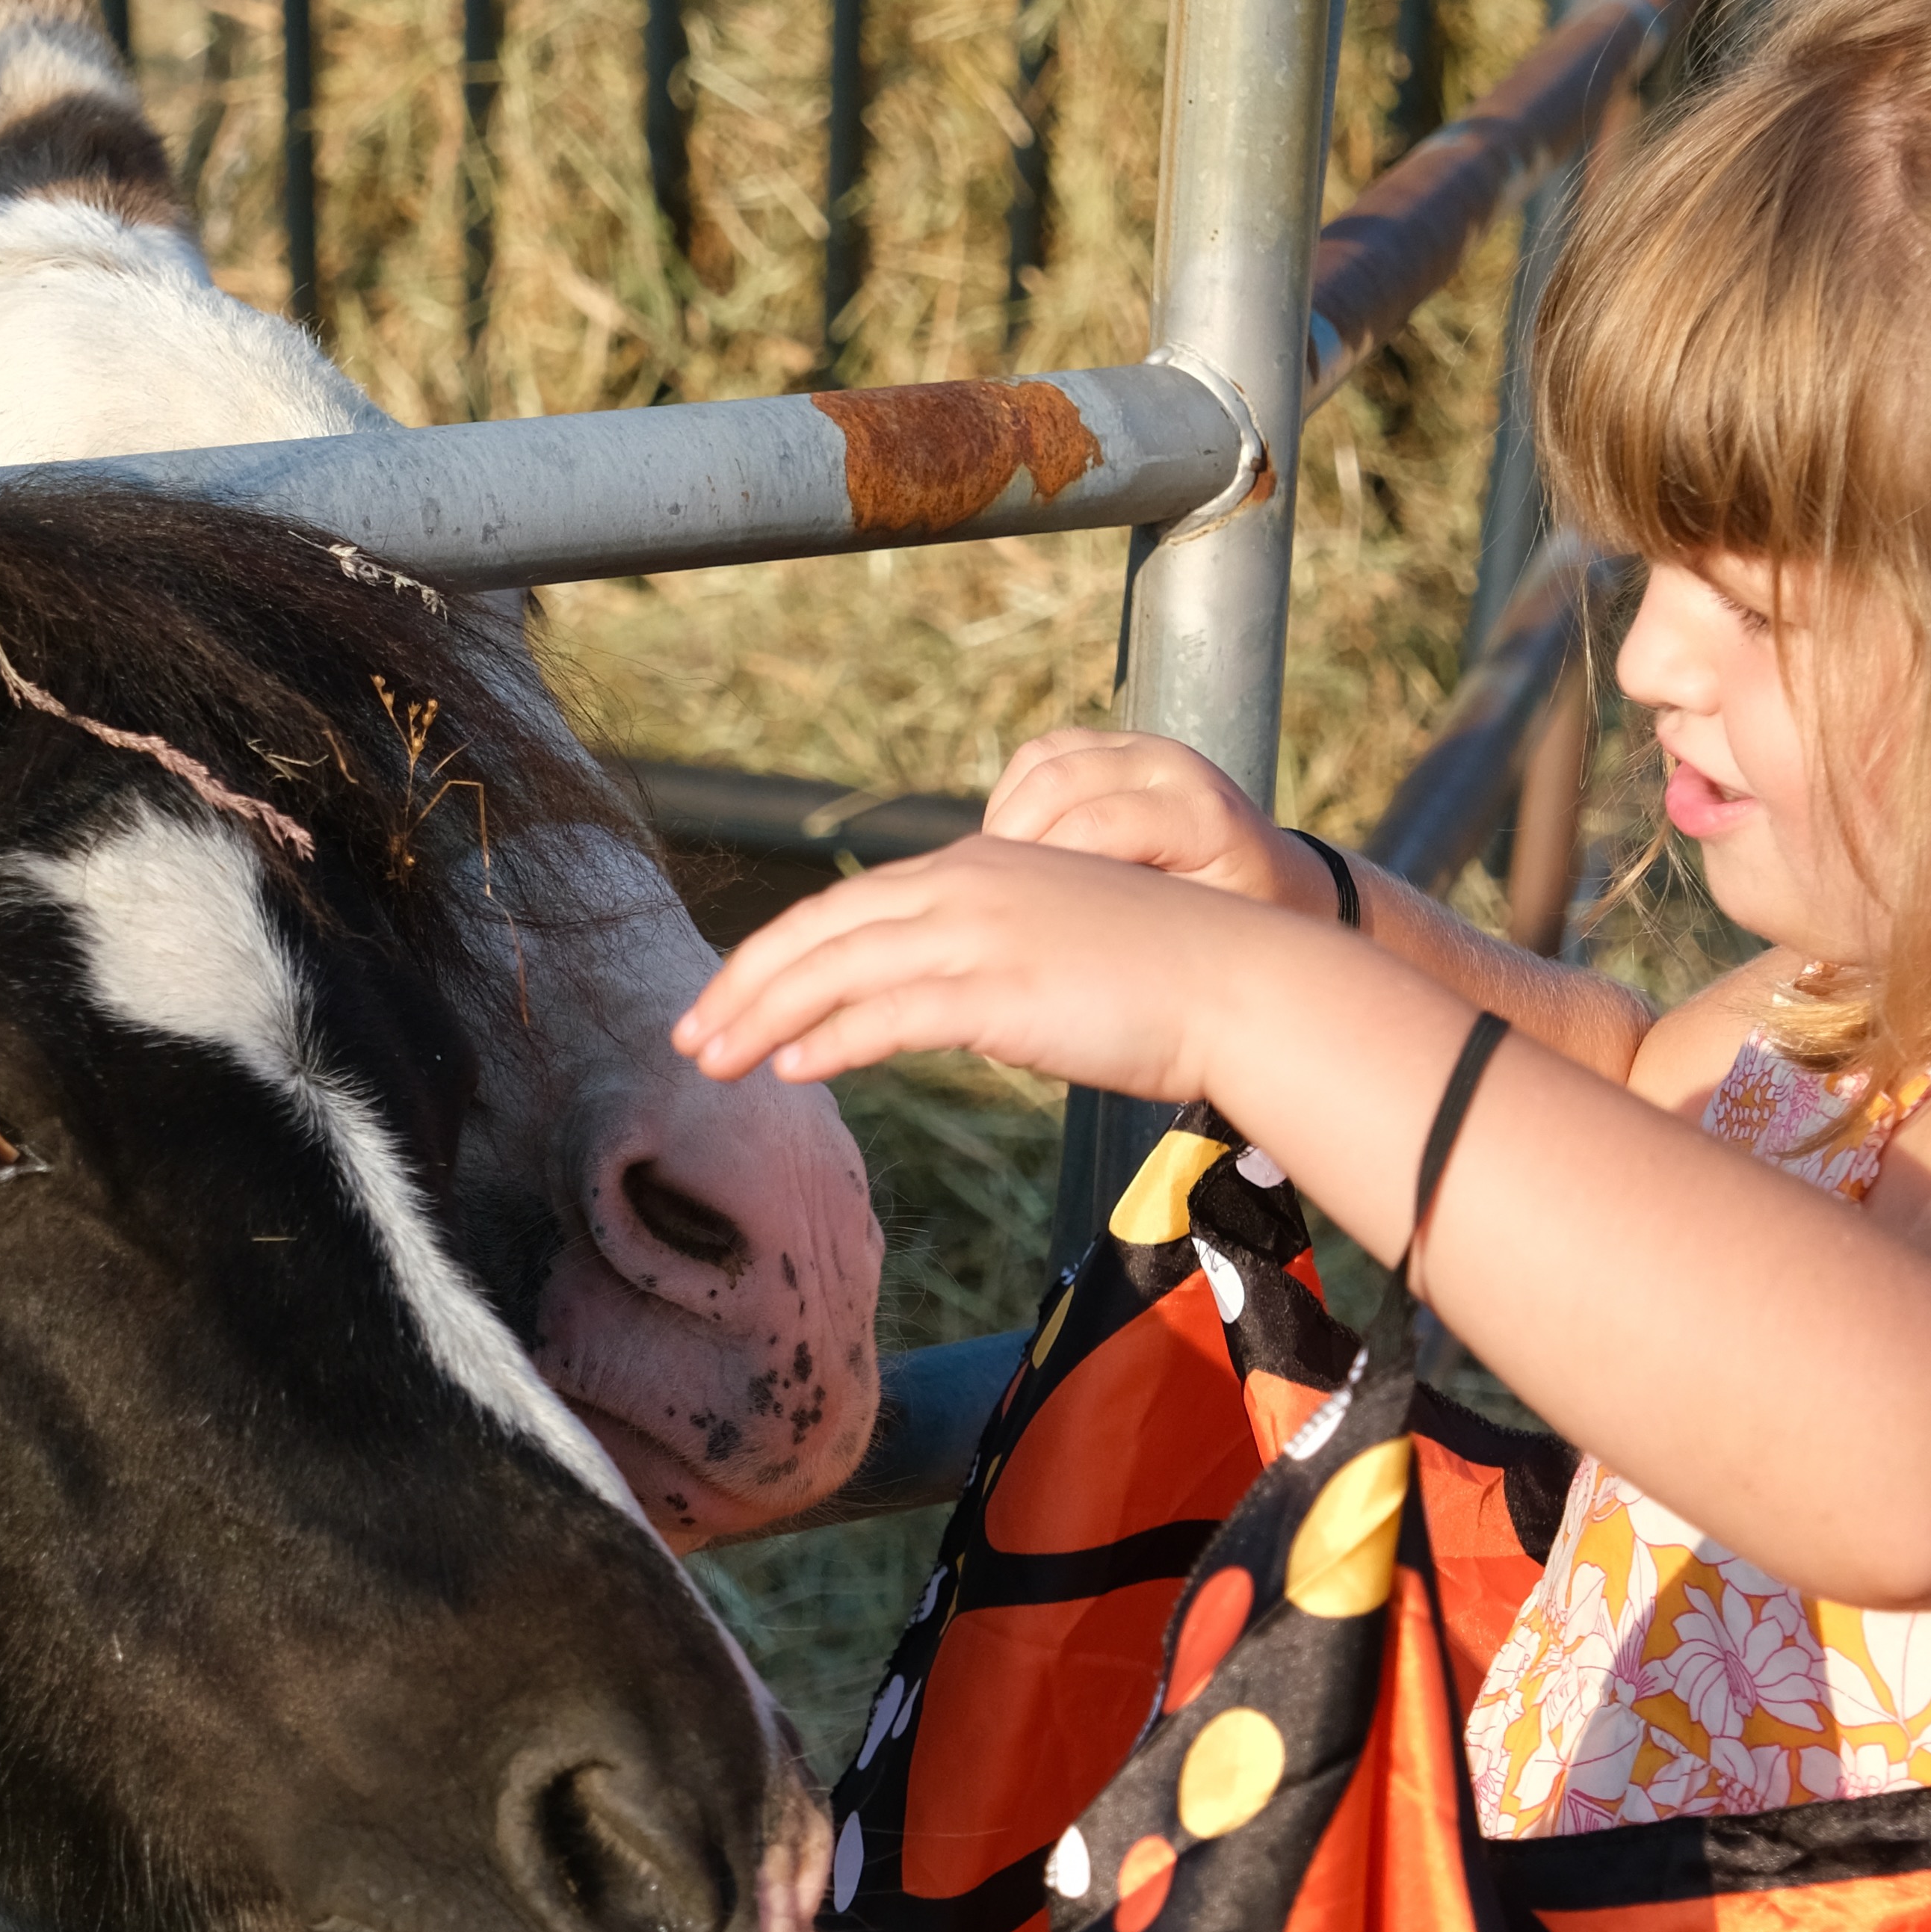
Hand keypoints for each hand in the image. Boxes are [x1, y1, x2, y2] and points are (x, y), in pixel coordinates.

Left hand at [671, 836, 1296, 1094]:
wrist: (1242, 981)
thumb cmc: (1162, 978)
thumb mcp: (1055, 944)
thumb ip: (986, 958)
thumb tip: (930, 1002)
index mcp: (979, 864)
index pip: (849, 903)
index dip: (778, 952)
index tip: (729, 996)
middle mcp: (968, 883)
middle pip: (822, 927)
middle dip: (744, 981)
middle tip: (688, 1034)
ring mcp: (982, 931)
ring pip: (838, 968)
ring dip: (763, 1016)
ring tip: (712, 1062)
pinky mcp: (1001, 987)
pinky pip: (889, 1011)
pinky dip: (830, 1038)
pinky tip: (790, 1067)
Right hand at [982, 729, 1318, 912]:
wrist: (1273, 881)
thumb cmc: (1233, 927)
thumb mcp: (1196, 939)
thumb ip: (1135, 930)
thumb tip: (1047, 945)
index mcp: (1201, 816)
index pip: (1094, 826)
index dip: (1042, 875)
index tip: (1016, 930)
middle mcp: (1171, 766)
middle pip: (1058, 783)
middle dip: (1011, 844)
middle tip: (989, 905)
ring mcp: (1142, 746)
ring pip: (1042, 761)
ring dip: (1007, 819)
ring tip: (1002, 880)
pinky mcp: (1115, 743)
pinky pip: (1041, 755)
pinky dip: (1014, 798)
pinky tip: (1015, 851)